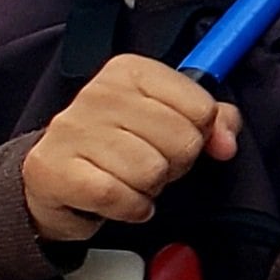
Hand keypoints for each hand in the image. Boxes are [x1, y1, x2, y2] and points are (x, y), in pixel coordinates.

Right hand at [22, 55, 240, 243]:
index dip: (198, 134)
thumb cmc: (117, 146)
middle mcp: (98, 92)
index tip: (175, 139)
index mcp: (130, 71)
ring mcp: (73, 129)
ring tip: (129, 179)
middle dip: (174, 164)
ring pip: (152, 172)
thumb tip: (226, 143)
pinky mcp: (56, 169)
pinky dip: (130, 208)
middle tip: (150, 163)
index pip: (201, 107)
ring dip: (149, 188)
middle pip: (181, 141)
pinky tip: (119, 200)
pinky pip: (120, 197)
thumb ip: (213, 121)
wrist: (53, 178)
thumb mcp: (168, 121)